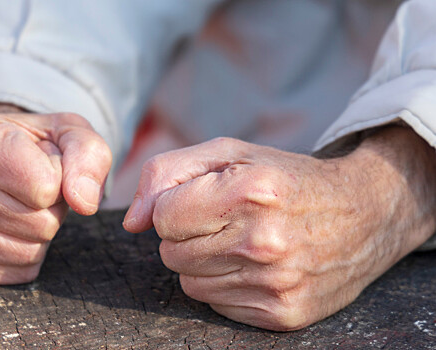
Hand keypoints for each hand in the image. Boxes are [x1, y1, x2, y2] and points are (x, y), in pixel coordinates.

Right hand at [0, 104, 111, 283]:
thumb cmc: (39, 145)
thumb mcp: (71, 133)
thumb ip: (88, 156)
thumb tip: (85, 203)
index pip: (46, 186)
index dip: (61, 179)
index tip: (46, 164)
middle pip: (41, 223)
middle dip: (53, 208)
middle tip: (36, 188)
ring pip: (28, 252)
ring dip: (42, 232)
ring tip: (23, 204)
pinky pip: (13, 272)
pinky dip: (26, 255)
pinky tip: (10, 226)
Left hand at [124, 127, 435, 329]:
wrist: (364, 213)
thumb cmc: (287, 177)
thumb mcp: (230, 153)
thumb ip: (167, 172)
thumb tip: (131, 223)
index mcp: (249, 191)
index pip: (163, 217)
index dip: (175, 207)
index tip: (201, 201)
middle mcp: (263, 241)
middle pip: (171, 253)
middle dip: (187, 235)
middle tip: (225, 221)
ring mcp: (275, 282)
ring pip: (189, 283)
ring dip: (205, 261)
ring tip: (242, 241)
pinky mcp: (283, 313)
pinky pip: (216, 305)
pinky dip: (226, 285)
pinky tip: (256, 265)